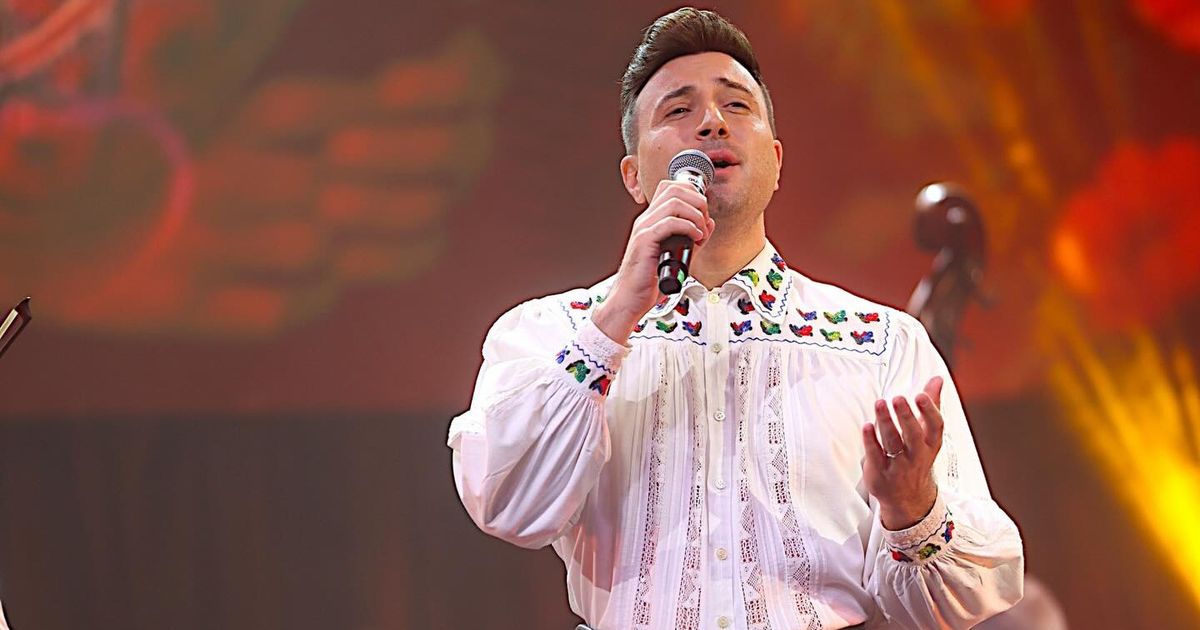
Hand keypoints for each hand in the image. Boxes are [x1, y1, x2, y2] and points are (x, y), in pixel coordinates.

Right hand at [592, 180, 714, 340]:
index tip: (704, 213)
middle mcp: (646, 220)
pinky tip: (695, 237)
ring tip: (701, 230)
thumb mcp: (678, 254)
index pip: (671, 189)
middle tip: (705, 220)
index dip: (693, 194)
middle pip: (674, 189)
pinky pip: (669, 223)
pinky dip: (688, 227)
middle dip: (698, 201)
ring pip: (673, 202)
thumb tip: (709, 223)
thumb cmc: (649, 281)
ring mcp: (644, 228)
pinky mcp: (644, 241)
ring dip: (695, 214)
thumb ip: (693, 238)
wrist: (631, 299)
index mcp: (652, 220)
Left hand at [861, 376, 944, 529]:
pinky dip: (871, 441)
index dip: (929, 411)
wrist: (907, 498)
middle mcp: (916, 455)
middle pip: (913, 435)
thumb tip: (937, 379)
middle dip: (906, 416)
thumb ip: (931, 405)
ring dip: (885, 422)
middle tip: (898, 398)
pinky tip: (867, 426)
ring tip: (880, 404)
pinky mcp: (880, 472)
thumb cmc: (916, 457)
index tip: (921, 395)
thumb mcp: (927, 434)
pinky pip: (875, 455)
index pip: (935, 427)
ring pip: (892, 443)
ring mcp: (898, 465)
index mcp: (930, 444)